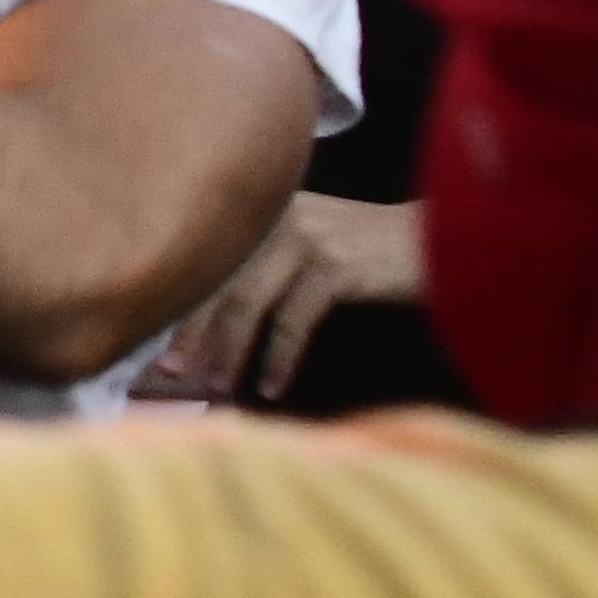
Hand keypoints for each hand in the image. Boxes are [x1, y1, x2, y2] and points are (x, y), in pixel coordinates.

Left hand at [156, 186, 422, 403]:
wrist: (445, 238)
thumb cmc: (370, 252)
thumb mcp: (311, 243)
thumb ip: (265, 264)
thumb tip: (212, 322)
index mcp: (264, 209)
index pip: (209, 258)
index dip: (179, 303)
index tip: (152, 340)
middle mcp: (279, 216)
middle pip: (217, 281)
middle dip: (191, 333)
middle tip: (169, 373)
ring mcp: (308, 238)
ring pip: (248, 303)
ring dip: (230, 351)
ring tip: (217, 387)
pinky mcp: (338, 266)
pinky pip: (294, 321)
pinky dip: (279, 359)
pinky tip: (272, 387)